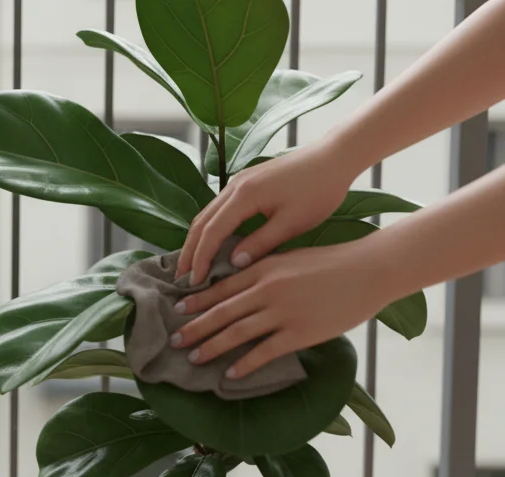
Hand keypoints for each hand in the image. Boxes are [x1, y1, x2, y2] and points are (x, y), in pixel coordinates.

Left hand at [170, 239, 391, 378]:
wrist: (370, 270)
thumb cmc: (332, 263)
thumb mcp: (290, 258)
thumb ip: (263, 271)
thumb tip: (238, 285)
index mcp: (263, 268)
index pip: (221, 287)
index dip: (196, 302)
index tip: (177, 311)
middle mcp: (267, 289)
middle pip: (221, 312)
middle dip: (194, 328)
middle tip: (174, 341)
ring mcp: (283, 312)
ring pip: (236, 333)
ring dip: (211, 347)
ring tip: (193, 359)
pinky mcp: (300, 333)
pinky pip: (264, 352)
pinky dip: (244, 365)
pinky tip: (230, 375)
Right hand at [177, 139, 359, 284]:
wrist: (334, 157)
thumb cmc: (320, 190)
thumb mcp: (293, 223)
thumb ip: (261, 243)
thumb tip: (234, 263)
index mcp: (244, 196)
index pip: (212, 232)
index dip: (201, 259)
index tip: (194, 282)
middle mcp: (234, 186)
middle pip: (200, 222)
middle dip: (189, 251)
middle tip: (180, 277)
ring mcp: (238, 182)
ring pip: (206, 214)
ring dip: (196, 240)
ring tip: (190, 264)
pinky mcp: (245, 182)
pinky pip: (217, 208)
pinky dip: (208, 228)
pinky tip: (210, 242)